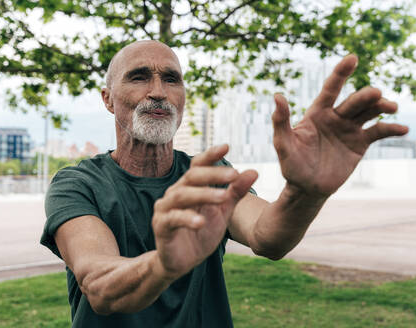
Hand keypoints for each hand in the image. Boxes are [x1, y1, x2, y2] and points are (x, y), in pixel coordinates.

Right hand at [152, 144, 256, 278]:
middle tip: (234, 174)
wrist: (181, 263)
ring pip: (182, 195)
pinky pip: (173, 219)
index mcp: (189, 187)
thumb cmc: (201, 234)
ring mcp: (165, 209)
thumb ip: (235, 193)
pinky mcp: (161, 227)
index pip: (198, 166)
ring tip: (223, 197)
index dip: (210, 156)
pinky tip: (201, 222)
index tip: (227, 146)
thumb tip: (254, 171)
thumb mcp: (222, 213)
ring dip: (204, 194)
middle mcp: (175, 193)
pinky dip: (187, 219)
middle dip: (213, 174)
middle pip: (192, 176)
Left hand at [272, 55, 407, 195]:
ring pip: (369, 112)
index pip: (330, 89)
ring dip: (381, 106)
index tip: (352, 58)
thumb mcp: (283, 143)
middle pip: (354, 101)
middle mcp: (335, 117)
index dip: (340, 73)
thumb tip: (277, 96)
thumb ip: (281, 121)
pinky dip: (391, 129)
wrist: (307, 188)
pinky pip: (378, 132)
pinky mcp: (360, 143)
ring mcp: (349, 129)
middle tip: (376, 94)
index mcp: (317, 113)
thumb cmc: (291, 164)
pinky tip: (403, 129)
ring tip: (391, 107)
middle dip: (365, 96)